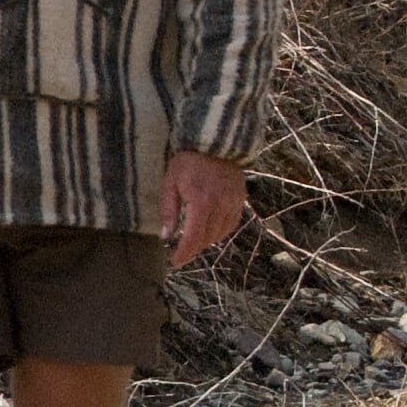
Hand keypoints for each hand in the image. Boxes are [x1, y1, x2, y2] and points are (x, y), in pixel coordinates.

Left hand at [159, 151, 247, 267]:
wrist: (214, 144)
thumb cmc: (188, 162)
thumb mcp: (171, 183)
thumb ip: (168, 211)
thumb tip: (166, 236)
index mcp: (202, 202)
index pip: (193, 237)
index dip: (184, 253)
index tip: (174, 262)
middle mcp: (221, 206)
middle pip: (207, 239)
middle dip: (192, 249)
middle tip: (180, 252)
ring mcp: (233, 204)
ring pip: (220, 235)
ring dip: (205, 241)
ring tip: (192, 241)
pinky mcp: (240, 201)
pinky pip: (231, 225)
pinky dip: (219, 232)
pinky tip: (208, 231)